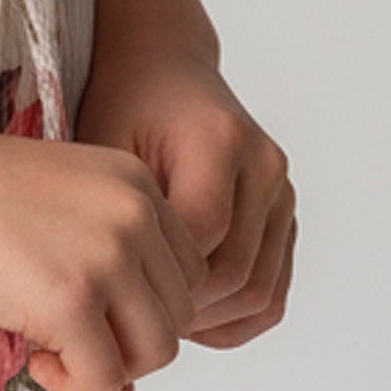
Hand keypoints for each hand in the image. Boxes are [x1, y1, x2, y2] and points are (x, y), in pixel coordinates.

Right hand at [0, 109, 211, 390]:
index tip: (89, 308)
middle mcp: (136, 215)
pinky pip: (105, 378)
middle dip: (128, 340)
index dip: (141, 305)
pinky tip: (33, 361)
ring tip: (56, 353)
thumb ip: (105, 236)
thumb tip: (129, 320)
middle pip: (180, 314)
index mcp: (136, 182)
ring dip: (110, 366)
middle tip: (70, 338)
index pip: (187, 272)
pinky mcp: (72, 300)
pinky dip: (73, 385)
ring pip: (158, 351)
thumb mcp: (61, 195)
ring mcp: (108, 257)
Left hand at [75, 36, 295, 350]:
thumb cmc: (124, 104)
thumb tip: (119, 294)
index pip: (202, 237)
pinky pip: (271, 293)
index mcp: (221, 139)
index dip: (160, 277)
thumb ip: (121, 212)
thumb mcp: (107, 145)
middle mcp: (265, 166)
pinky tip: (190, 315)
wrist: (164, 69)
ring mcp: (282, 193)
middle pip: (236, 273)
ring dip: (210, 321)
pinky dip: (233, 318)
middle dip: (184, 307)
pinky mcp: (284, 216)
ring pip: (260, 293)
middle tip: (132, 318)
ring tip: (156, 317)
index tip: (116, 291)